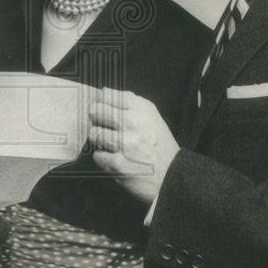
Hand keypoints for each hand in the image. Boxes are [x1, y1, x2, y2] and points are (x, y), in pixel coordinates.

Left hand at [88, 87, 179, 203]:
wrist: (172, 176)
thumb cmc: (160, 146)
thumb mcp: (152, 117)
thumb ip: (130, 101)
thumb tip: (104, 91)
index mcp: (140, 109)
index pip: (107, 95)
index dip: (101, 103)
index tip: (104, 109)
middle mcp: (132, 123)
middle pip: (95, 111)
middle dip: (97, 119)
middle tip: (105, 127)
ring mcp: (123, 144)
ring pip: (94, 133)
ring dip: (100, 140)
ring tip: (112, 145)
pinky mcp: (117, 164)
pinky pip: (97, 155)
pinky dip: (104, 158)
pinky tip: (115, 158)